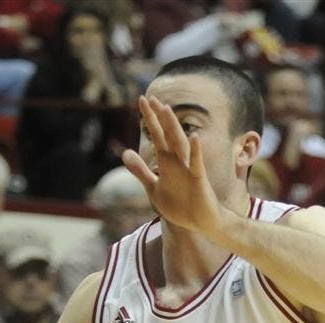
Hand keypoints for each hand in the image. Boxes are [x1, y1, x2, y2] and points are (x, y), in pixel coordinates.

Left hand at [122, 95, 221, 236]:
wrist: (199, 222)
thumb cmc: (179, 205)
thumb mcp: (154, 188)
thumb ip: (140, 171)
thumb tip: (125, 153)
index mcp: (167, 163)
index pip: (157, 136)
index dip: (149, 120)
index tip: (141, 100)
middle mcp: (178, 162)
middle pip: (167, 135)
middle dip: (158, 118)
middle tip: (149, 98)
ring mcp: (189, 169)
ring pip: (180, 144)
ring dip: (174, 128)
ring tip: (166, 110)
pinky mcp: (199, 180)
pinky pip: (197, 163)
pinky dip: (196, 151)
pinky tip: (194, 137)